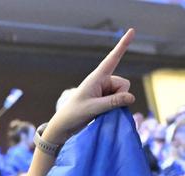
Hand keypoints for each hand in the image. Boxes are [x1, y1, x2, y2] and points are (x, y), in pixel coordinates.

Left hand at [45, 29, 135, 143]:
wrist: (64, 125)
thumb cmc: (74, 114)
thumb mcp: (93, 108)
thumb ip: (112, 102)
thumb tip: (132, 97)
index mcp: (96, 77)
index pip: (112, 58)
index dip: (123, 45)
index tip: (132, 30)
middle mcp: (103, 81)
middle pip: (124, 85)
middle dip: (119, 97)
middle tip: (100, 107)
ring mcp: (105, 90)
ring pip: (124, 94)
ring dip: (116, 104)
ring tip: (99, 111)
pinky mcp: (106, 98)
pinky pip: (120, 101)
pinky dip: (116, 108)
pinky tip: (103, 113)